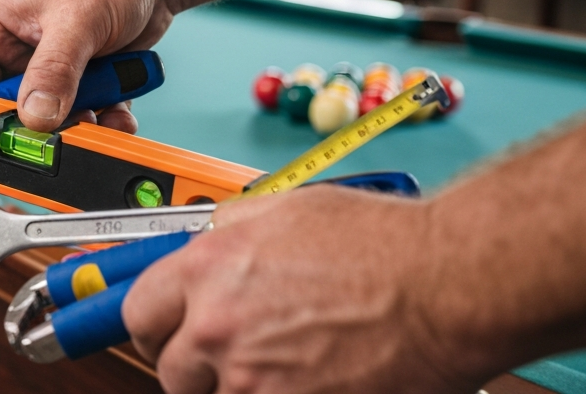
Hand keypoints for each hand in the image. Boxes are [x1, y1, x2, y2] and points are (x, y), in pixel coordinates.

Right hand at [0, 0, 172, 132]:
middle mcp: (14, 45)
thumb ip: (54, 71)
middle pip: (13, 106)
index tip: (17, 135)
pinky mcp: (76, 78)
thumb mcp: (77, 22)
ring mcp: (46, 64)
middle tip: (73, 124)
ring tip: (105, 114)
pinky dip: (102, 117)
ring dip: (81, 122)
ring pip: (51, 115)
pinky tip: (120, 112)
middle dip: (46, 122)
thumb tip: (36, 115)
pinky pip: (81, 112)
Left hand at [123, 186, 476, 393]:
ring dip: (235, 388)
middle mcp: (219, 326)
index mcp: (208, 269)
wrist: (446, 285)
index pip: (139, 312)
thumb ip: (227, 232)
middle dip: (193, 365)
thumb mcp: (284, 209)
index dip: (153, 325)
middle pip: (170, 369)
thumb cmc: (383, 243)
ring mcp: (252, 378)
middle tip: (228, 356)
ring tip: (284, 365)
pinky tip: (310, 379)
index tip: (162, 332)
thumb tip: (198, 244)